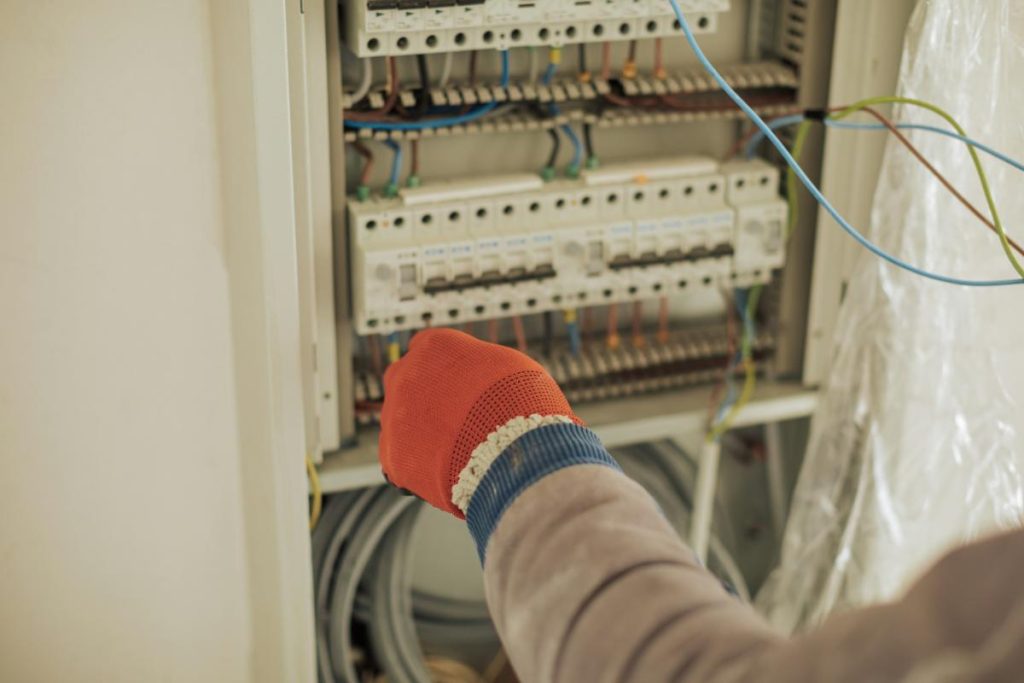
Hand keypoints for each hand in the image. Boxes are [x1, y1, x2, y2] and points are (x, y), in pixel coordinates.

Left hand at [379, 328, 579, 516]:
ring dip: (422, 432)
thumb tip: (473, 373)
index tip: (457, 382)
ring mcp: (394, 416)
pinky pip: (400, 458)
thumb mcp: (507, 365)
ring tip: (456, 450)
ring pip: (400, 422)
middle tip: (454, 416)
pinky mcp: (392, 457)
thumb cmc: (520, 404)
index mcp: (433, 345)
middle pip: (407, 381)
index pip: (426, 347)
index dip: (443, 367)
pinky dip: (419, 465)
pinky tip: (445, 471)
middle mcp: (404, 374)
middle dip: (425, 396)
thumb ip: (477, 363)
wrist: (512, 453)